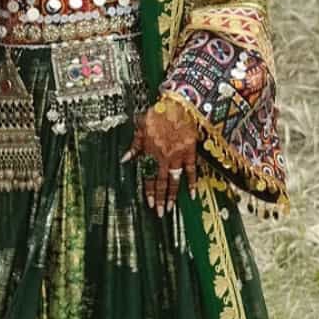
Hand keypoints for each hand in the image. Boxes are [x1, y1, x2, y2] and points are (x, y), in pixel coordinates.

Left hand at [122, 97, 199, 214]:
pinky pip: (192, 170)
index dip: (149, 191)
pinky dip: (193, 181)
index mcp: (150, 153)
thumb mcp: (141, 127)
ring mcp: (177, 156)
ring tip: (172, 208)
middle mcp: (163, 158)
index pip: (149, 177)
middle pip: (161, 183)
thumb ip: (134, 146)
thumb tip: (125, 159)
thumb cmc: (157, 114)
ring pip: (175, 180)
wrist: (177, 105)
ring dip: (173, 195)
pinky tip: (193, 193)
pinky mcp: (190, 152)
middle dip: (161, 199)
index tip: (150, 204)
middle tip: (161, 213)